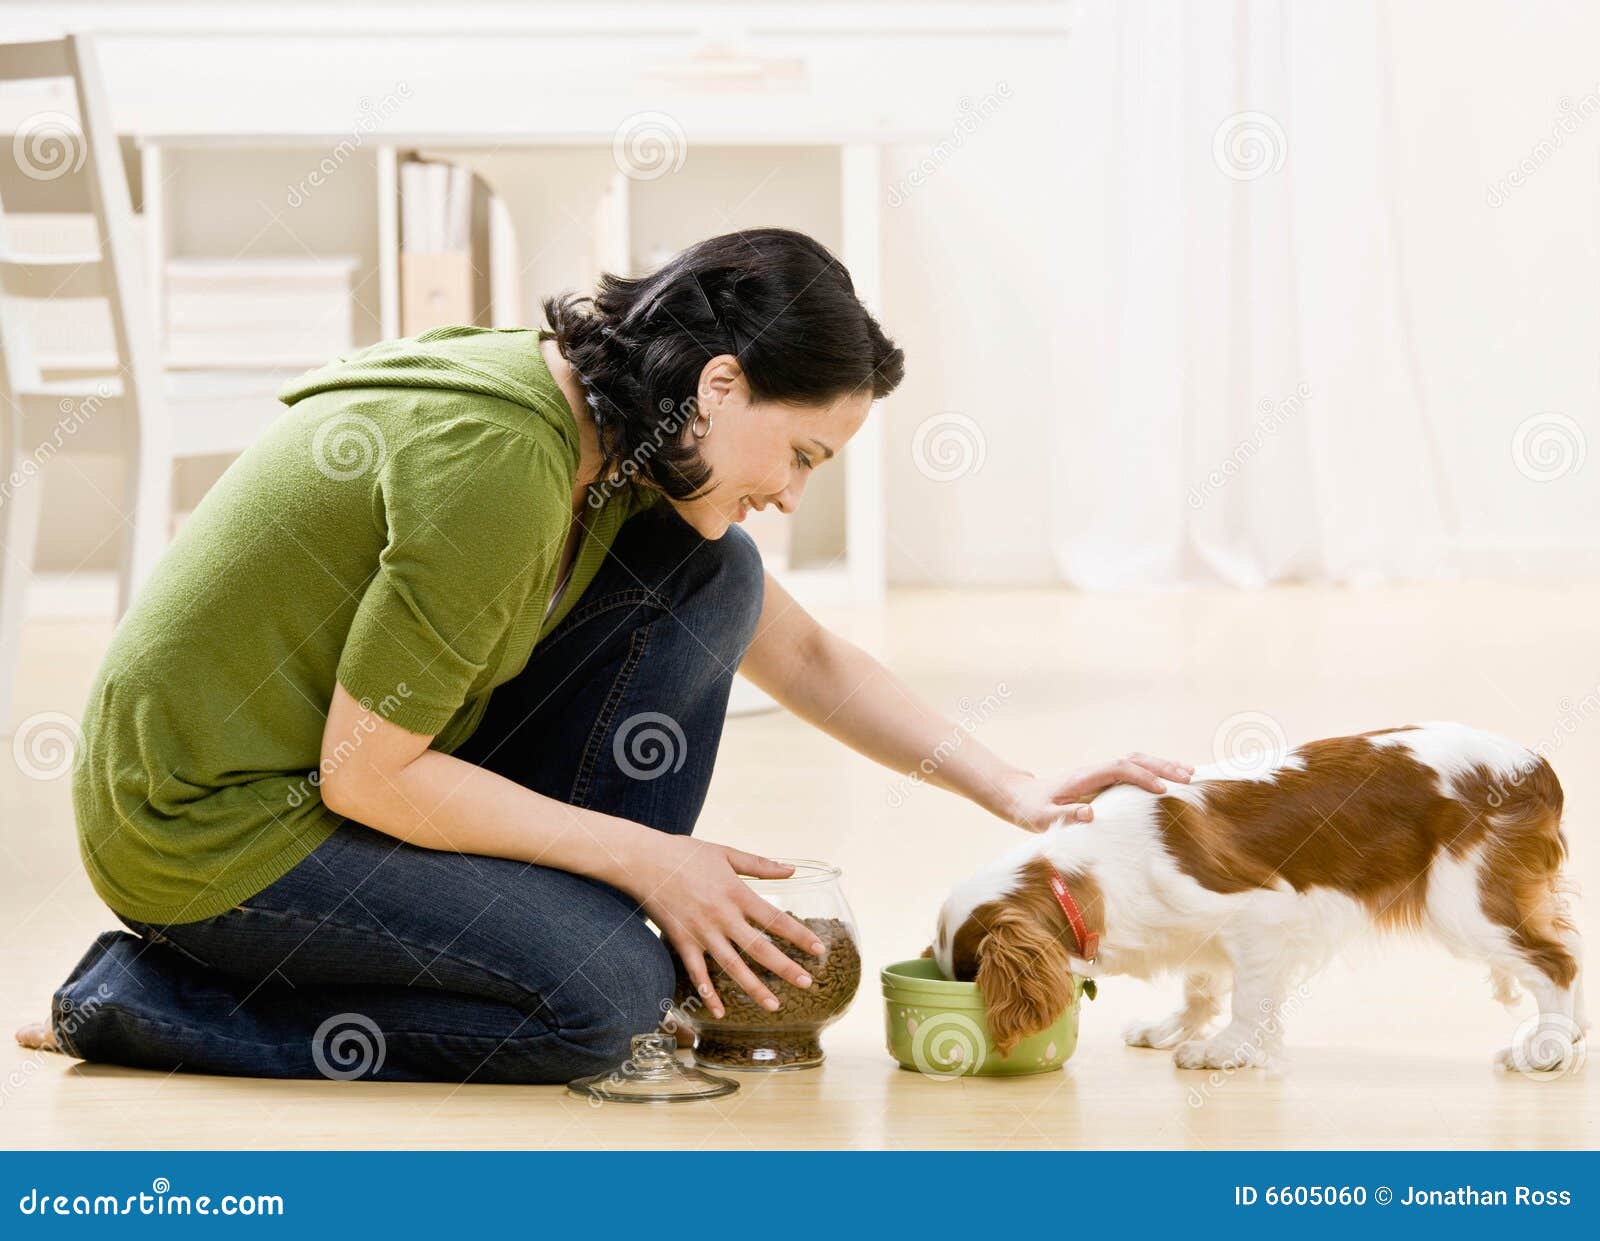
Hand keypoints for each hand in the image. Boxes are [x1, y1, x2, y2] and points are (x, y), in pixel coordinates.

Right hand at [623, 834, 823, 1018]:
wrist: (645, 861)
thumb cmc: (686, 854)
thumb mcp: (727, 853)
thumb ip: (760, 865)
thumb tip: (792, 870)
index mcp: (737, 893)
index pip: (775, 918)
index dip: (799, 935)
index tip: (818, 949)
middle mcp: (722, 916)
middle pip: (759, 948)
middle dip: (785, 968)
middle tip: (806, 983)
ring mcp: (702, 932)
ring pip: (732, 966)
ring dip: (754, 988)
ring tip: (774, 1006)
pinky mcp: (682, 941)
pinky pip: (697, 972)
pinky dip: (708, 993)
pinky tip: (720, 1011)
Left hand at [998, 753, 1194, 831]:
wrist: (1021, 797)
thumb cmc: (1031, 809)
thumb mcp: (1042, 818)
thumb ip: (1064, 817)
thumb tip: (1090, 813)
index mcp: (1083, 777)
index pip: (1118, 769)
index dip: (1142, 776)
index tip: (1163, 790)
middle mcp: (1095, 771)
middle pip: (1133, 759)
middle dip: (1161, 766)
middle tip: (1189, 777)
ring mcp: (1100, 774)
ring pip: (1135, 762)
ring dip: (1161, 766)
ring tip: (1189, 774)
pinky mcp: (1103, 780)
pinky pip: (1132, 771)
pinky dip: (1153, 772)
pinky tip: (1170, 780)